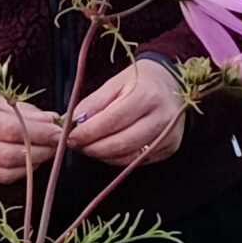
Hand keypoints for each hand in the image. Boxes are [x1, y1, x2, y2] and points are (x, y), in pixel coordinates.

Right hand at [0, 86, 61, 186]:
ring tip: (47, 151)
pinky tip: (29, 161)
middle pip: (12, 155)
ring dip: (33, 164)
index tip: (60, 132)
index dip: (40, 134)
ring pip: (7, 172)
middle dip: (42, 151)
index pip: (13, 131)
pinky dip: (19, 172)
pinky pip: (0, 179)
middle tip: (59, 144)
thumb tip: (53, 120)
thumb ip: (23, 111)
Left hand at [70, 56, 185, 166]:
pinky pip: (138, 161)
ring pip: (129, 157)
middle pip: (121, 143)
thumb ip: (94, 102)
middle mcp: (162, 117)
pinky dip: (117, 159)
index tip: (71, 136)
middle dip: (93, 148)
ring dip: (103, 156)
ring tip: (90, 147)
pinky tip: (107, 150)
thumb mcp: (115, 83)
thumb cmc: (140, 81)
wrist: (171, 84)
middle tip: (77, 145)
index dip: (88, 132)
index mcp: (147, 95)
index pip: (112, 120)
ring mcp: (169, 136)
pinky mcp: (170, 148)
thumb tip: (74, 122)